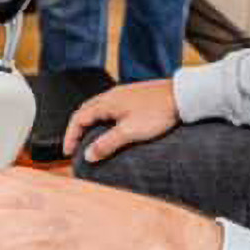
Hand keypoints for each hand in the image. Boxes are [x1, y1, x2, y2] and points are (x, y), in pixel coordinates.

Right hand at [64, 79, 179, 160]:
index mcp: (106, 103)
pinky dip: (101, 118)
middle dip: (76, 128)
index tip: (68, 152)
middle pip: (84, 111)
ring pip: (96, 107)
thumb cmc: (157, 112)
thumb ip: (107, 144)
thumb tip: (88, 155)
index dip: (70, 136)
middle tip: (74, 145)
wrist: (181, 95)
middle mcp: (111, 95)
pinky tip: (111, 126)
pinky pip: (109, 106)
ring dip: (88, 122)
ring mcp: (122, 94)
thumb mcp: (130, 132)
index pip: (78, 119)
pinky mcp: (133, 95)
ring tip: (89, 137)